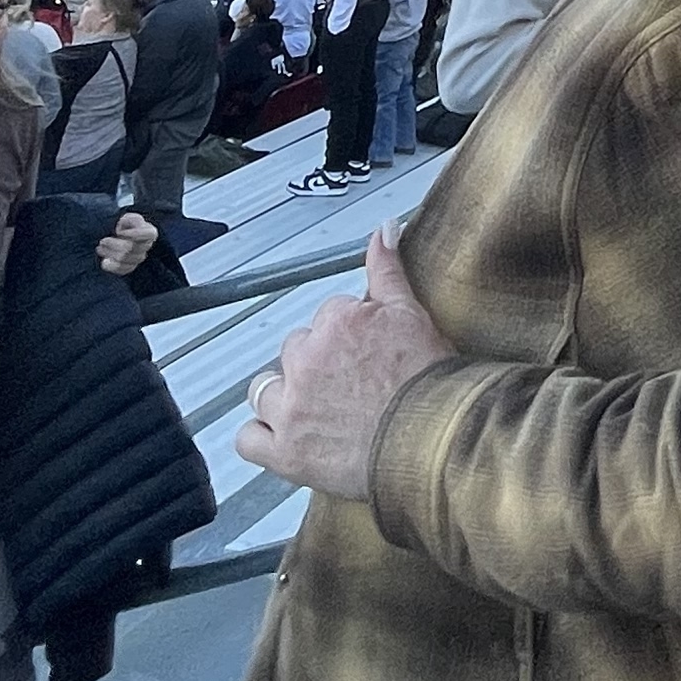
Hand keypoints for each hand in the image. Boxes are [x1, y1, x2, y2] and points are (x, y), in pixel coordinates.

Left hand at [96, 211, 156, 278]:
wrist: (119, 234)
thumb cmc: (125, 224)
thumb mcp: (127, 217)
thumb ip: (127, 220)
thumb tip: (121, 231)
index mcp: (149, 232)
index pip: (147, 234)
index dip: (134, 234)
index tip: (118, 231)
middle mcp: (146, 246)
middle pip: (131, 248)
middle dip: (114, 244)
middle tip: (102, 241)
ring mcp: (139, 258)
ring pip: (125, 259)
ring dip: (110, 254)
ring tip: (100, 248)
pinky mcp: (130, 266)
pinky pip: (123, 270)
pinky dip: (112, 267)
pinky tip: (105, 262)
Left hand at [237, 228, 453, 504]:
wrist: (433, 441)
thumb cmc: (429, 383)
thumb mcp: (414, 315)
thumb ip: (388, 270)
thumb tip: (383, 228)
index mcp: (335, 322)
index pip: (328, 318)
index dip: (349, 338)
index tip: (367, 356)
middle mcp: (306, 362)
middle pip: (294, 351)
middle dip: (315, 364)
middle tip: (349, 386)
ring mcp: (291, 409)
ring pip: (264, 389)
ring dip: (283, 396)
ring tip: (318, 411)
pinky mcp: (285, 453)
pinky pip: (247, 438)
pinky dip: (261, 438)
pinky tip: (285, 437)